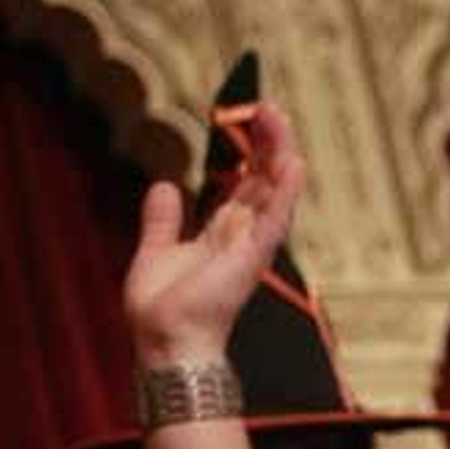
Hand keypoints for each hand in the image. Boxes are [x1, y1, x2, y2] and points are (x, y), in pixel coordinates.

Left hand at [126, 102, 304, 367]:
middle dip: (268, 143)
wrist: (165, 341)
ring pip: (274, 191)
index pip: (246, 184)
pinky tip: (293, 162)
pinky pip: (276, 218)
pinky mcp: (254, 256)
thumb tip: (164, 186)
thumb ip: (162, 221)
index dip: (251, 152)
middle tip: (268, 107)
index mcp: (223, 234)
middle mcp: (243, 235)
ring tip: (278, 118)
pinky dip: (286, 191)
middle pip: (265, 179)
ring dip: (279, 154)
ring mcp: (252, 244)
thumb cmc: (162, 310)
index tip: (251, 119)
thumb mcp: (156, 252)